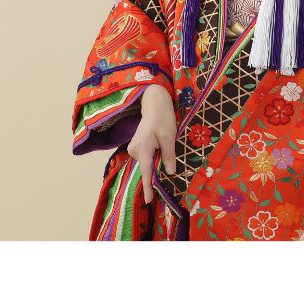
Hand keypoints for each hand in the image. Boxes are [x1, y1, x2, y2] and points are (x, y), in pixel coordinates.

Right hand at [126, 83, 177, 203]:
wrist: (154, 104)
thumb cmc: (163, 118)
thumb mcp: (170, 137)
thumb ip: (168, 155)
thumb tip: (170, 172)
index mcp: (143, 148)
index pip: (146, 172)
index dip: (148, 187)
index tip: (148, 200)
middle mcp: (134, 150)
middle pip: (148, 166)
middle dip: (158, 166)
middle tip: (166, 147)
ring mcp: (133, 148)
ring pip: (148, 161)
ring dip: (157, 158)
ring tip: (163, 140)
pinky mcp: (136, 147)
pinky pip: (146, 156)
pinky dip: (154, 155)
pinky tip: (159, 143)